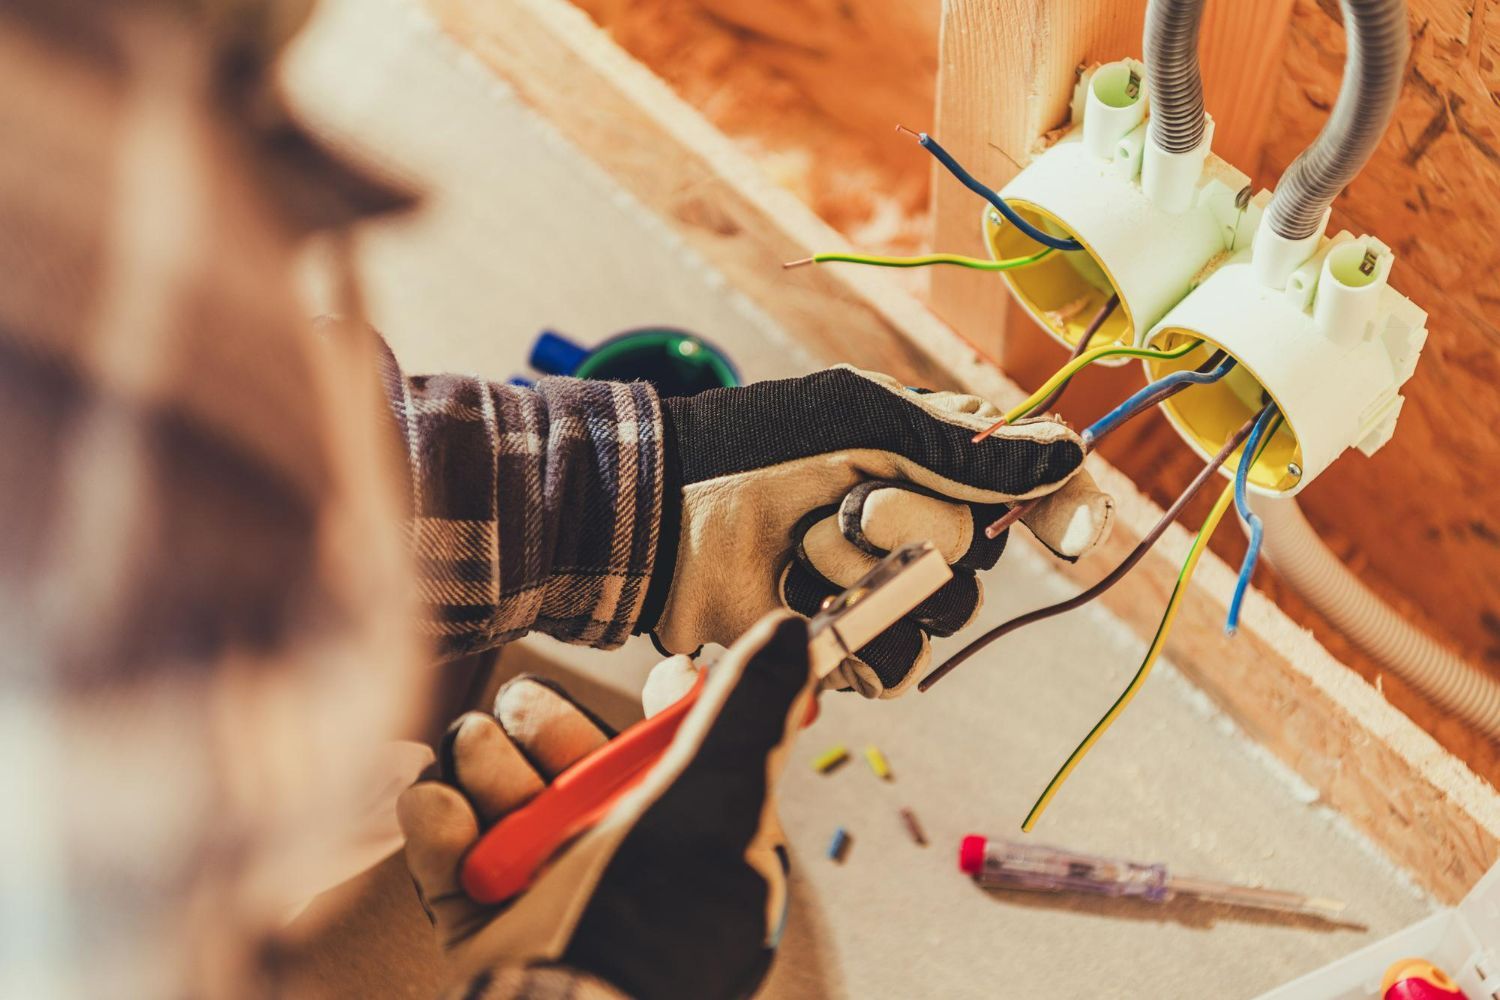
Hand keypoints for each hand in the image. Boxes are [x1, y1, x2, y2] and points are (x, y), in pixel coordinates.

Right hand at [398, 613, 814, 999]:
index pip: (685, 756)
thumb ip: (749, 715)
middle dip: (544, 725)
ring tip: (477, 757)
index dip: (665, 707)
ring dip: (485, 764)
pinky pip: (455, 856)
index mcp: (696, 846)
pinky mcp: (487, 926)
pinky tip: (442, 808)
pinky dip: (441, 826)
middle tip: (523, 715)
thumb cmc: (650, 927)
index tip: (662, 678)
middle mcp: (626, 866)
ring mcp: (551, 895)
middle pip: (578, 761)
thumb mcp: (716, 804)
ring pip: (510, 796)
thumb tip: (792, 634)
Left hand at [640, 366, 1111, 696]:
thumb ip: (966, 448)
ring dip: (869, 579)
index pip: (1029, 484)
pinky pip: (895, 664)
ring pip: (944, 614)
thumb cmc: (755, 447)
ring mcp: (883, 585)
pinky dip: (853, 634)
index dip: (1061, 507)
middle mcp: (919, 521)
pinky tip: (801, 597)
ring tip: (803, 548)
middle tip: (845, 503)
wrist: (664, 514)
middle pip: (982, 552)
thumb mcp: (863, 422)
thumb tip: (1072, 451)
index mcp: (932, 454)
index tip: (1069, 531)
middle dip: (914, 527)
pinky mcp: (846, 642)